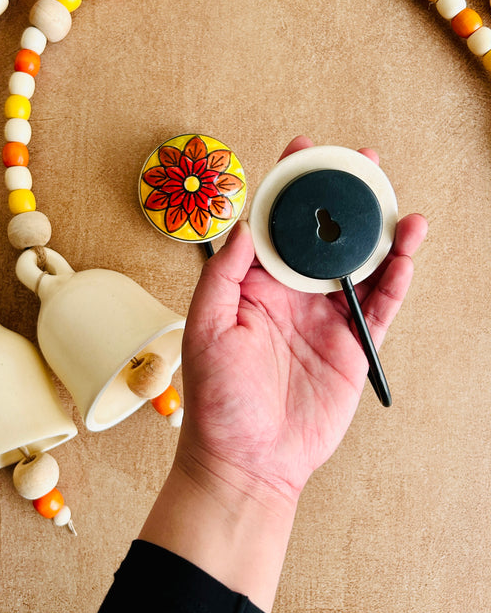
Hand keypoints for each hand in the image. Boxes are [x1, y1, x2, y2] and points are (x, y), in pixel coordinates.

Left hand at [177, 136, 427, 506]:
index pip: (276, 225)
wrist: (247, 460)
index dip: (290, 187)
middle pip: (323, 236)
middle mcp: (292, 295)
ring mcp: (324, 319)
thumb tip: (244, 225)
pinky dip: (396, 278)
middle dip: (344, 199)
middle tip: (363, 164)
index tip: (304, 152)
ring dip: (380, 235)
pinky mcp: (352, 346)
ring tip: (397, 207)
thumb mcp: (205, 328)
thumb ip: (224, 274)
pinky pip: (379, 305)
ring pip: (359, 266)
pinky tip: (406, 252)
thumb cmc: (216, 400)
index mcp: (254, 285)